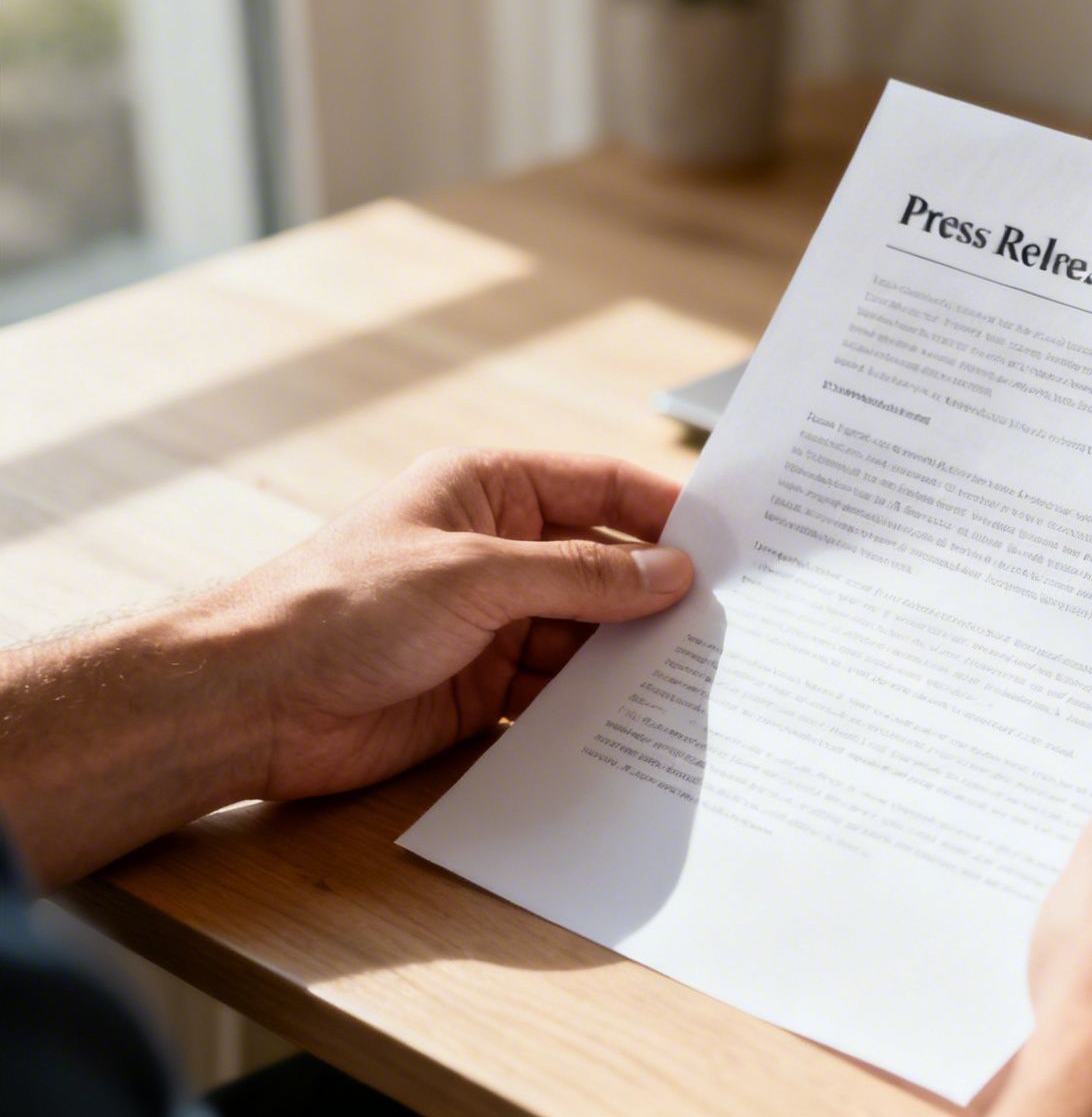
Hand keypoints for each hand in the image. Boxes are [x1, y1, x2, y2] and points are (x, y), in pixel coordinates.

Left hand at [219, 448, 695, 799]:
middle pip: (601, 564)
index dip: (663, 509)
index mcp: (486, 490)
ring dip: (629, 653)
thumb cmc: (338, 607)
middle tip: (729, 618)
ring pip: (586, 632)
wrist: (252, 701)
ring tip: (695, 674)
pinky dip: (594, 703)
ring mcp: (489, 621)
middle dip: (655, 592)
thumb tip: (669, 572)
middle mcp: (494, 550)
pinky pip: (558, 690)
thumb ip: (579, 575)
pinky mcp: (481, 687)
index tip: (729, 539)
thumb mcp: (475, 575)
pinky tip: (638, 716)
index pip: (598, 486)